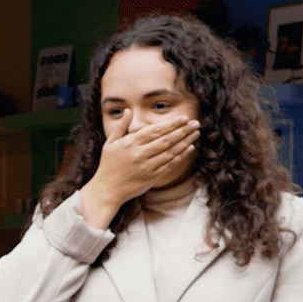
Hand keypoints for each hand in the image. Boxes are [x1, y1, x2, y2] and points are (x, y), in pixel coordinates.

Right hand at [79, 111, 199, 227]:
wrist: (107, 191)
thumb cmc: (108, 166)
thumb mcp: (110, 144)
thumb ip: (120, 126)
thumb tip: (129, 111)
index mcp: (130, 144)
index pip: (155, 131)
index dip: (171, 124)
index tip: (183, 118)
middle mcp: (140, 155)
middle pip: (166, 140)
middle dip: (183, 131)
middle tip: (195, 124)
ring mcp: (147, 167)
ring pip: (170, 153)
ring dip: (185, 142)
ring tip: (195, 134)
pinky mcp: (152, 178)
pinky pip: (169, 166)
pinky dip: (181, 157)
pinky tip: (189, 149)